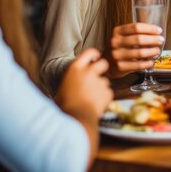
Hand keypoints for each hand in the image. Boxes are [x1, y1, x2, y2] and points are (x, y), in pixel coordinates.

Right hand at [55, 48, 112, 167]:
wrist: (74, 119)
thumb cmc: (64, 106)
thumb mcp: (62, 88)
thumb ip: (72, 80)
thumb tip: (73, 81)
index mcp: (75, 69)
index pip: (89, 52)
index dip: (95, 54)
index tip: (96, 57)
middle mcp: (88, 72)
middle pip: (103, 63)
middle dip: (103, 69)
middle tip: (98, 77)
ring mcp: (99, 82)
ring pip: (105, 81)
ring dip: (101, 88)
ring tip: (91, 99)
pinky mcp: (107, 92)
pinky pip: (108, 93)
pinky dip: (104, 98)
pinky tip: (96, 105)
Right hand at [106, 23, 164, 77]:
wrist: (105, 62)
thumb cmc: (119, 47)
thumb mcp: (122, 36)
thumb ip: (135, 33)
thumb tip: (156, 33)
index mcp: (117, 31)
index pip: (136, 27)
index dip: (149, 28)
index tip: (159, 30)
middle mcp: (116, 42)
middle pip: (139, 39)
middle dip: (153, 39)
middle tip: (161, 40)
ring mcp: (117, 55)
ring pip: (139, 53)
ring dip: (152, 51)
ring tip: (157, 51)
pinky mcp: (120, 67)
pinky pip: (138, 65)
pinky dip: (148, 63)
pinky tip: (152, 62)